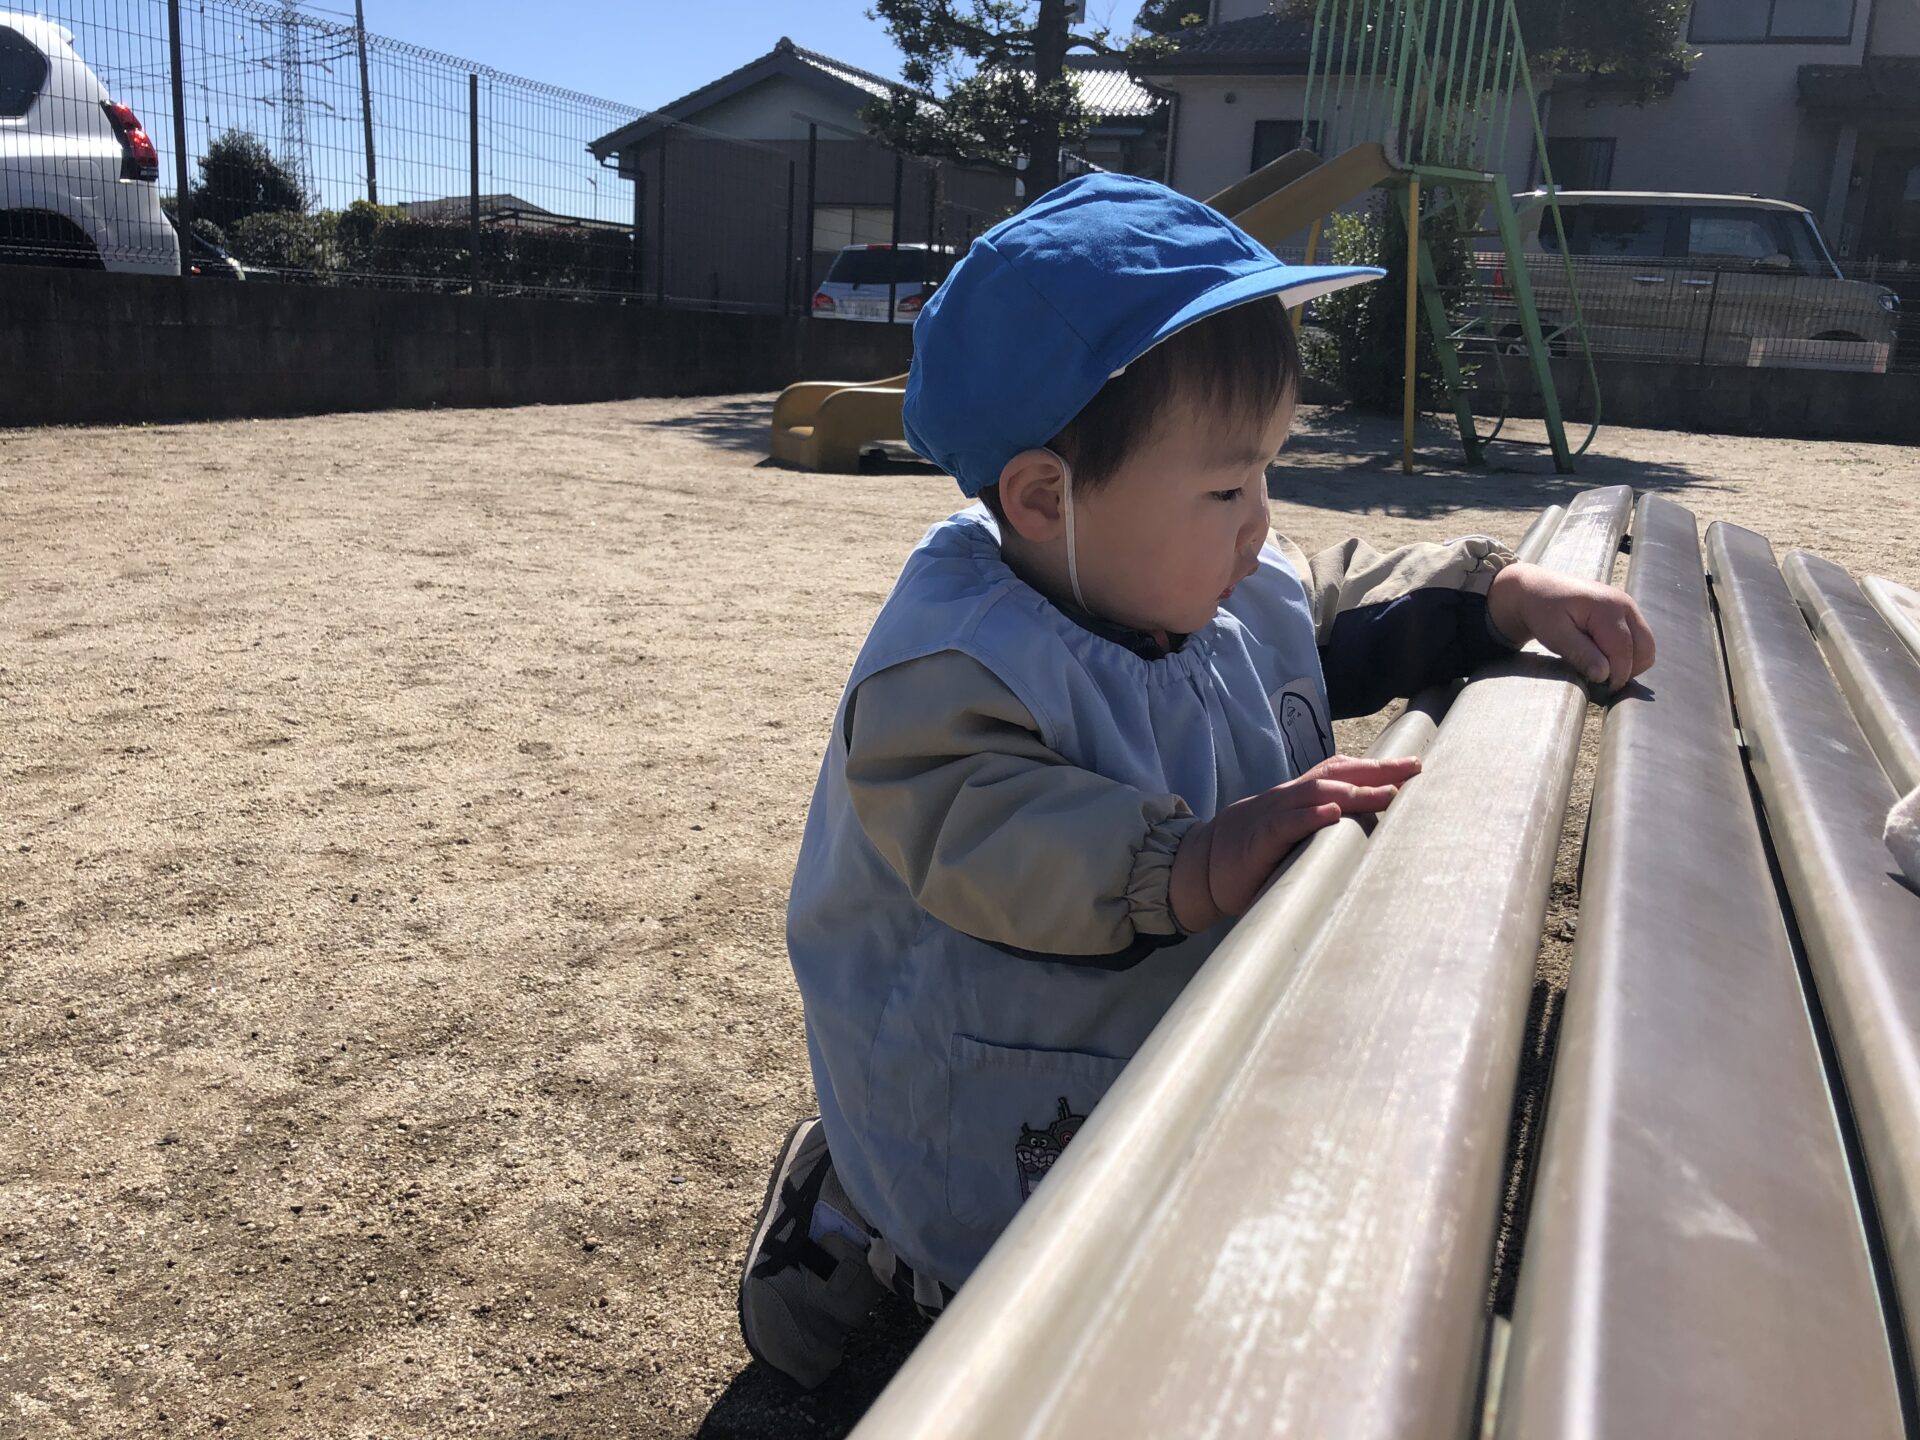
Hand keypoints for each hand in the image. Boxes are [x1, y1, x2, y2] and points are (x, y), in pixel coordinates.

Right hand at [1170, 754, 1422, 931]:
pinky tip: (1332, 814)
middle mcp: (1288, 797)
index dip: (1375, 765)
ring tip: (1388, 793)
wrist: (1200, 865)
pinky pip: (1285, 822)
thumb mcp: (1288, 834)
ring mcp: (1272, 814)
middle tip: (1414, 769)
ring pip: (1316, 793)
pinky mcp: (1258, 838)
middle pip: (1336, 774)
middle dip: (1377, 771)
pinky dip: (1309, 816)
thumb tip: (1365, 830)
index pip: (1339, 770)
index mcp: (1297, 796)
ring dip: (1354, 791)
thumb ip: (1318, 828)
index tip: (1412, 765)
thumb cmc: (1251, 853)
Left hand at [1487, 562, 1656, 692]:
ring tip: (1603, 670)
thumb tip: (1605, 675)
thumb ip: (1580, 654)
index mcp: (1607, 607)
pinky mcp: (1627, 612)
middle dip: (1629, 670)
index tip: (1605, 691)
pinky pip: (1639, 639)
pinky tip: (1605, 658)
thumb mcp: (1555, 635)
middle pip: (1645, 648)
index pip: (1623, 649)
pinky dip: (1628, 654)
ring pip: (1646, 645)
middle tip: (1606, 684)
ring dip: (1631, 663)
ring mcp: (1629, 606)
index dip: (1618, 674)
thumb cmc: (1544, 611)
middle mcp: (1625, 604)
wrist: (1539, 589)